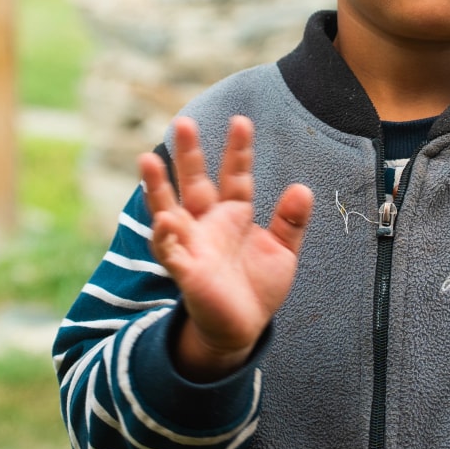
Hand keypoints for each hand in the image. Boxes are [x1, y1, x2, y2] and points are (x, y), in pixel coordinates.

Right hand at [139, 116, 314, 381]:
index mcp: (233, 214)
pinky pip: (170, 252)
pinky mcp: (186, 272)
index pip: (235, 175)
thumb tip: (302, 188)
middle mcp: (208, 224)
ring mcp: (193, 245)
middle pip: (194, 182)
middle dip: (189, 154)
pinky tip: (163, 221)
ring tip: (147, 160)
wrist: (243, 327)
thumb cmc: (257, 286)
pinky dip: (165, 237)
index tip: (241, 121)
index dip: (238, 151)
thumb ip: (291, 221)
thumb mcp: (282, 250)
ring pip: (169, 210)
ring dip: (158, 187)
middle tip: (183, 122)